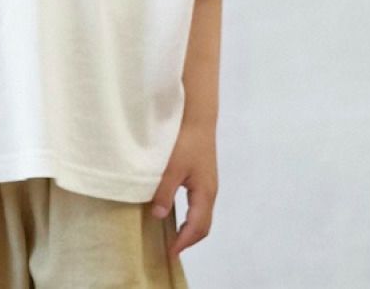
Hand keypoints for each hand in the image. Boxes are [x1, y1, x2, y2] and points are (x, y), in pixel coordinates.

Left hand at [150, 120, 217, 257]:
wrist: (197, 116)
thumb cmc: (185, 141)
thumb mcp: (171, 167)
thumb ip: (164, 192)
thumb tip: (158, 216)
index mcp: (205, 193)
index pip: (198, 227)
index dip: (184, 242)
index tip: (170, 253)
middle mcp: (210, 191)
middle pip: (203, 224)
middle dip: (188, 239)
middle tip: (170, 249)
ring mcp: (207, 182)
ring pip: (201, 213)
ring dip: (188, 227)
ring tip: (171, 235)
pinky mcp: (202, 174)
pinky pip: (197, 203)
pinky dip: (188, 214)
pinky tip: (173, 211)